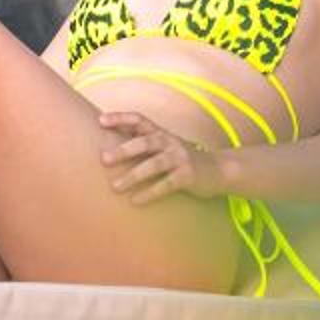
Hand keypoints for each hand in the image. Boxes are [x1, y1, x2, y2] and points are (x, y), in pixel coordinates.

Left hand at [99, 110, 226, 205]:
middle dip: (124, 150)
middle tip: (104, 159)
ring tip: (115, 187)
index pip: (139, 119)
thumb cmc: (180, 159)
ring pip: (155, 164)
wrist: (218, 169)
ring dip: (134, 175)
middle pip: (145, 142)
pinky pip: (167, 185)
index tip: (100, 120)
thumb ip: (141, 143)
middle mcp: (170, 142)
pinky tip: (135, 201)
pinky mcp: (188, 176)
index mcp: (160, 133)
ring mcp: (180, 158)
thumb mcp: (163, 146)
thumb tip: (107, 146)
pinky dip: (150, 193)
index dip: (121, 118)